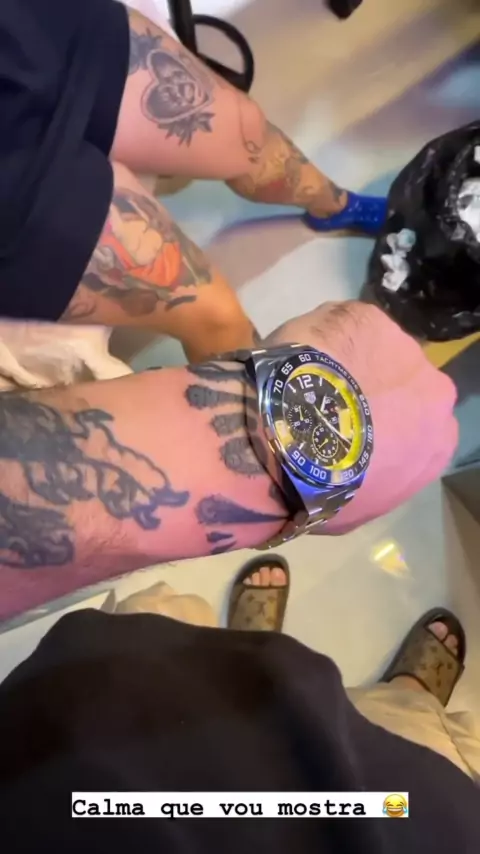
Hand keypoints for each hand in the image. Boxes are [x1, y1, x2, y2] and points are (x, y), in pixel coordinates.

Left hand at [266, 301, 457, 533]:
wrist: (290, 444)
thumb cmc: (326, 490)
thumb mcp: (363, 506)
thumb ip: (378, 480)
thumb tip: (361, 473)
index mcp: (438, 438)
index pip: (419, 422)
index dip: (386, 421)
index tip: (354, 427)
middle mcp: (433, 388)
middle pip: (402, 380)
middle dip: (373, 385)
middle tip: (328, 400)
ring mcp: (402, 345)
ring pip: (371, 349)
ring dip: (345, 359)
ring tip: (304, 378)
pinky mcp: (366, 316)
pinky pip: (340, 325)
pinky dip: (319, 338)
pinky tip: (294, 357)